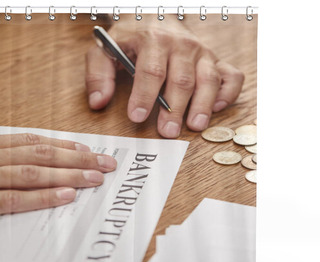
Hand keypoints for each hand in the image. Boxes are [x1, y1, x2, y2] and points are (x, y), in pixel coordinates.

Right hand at [0, 133, 116, 214]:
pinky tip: (68, 195)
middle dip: (77, 158)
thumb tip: (53, 164)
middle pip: (40, 155)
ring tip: (95, 178)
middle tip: (105, 164)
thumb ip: (14, 162)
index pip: (31, 142)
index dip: (62, 145)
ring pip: (33, 173)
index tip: (88, 149)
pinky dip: (43, 196)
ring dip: (68, 175)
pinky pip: (15, 200)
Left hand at [85, 15, 243, 137]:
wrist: (156, 17)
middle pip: (181, 79)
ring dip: (202, 105)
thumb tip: (98, 103)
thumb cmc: (132, 38)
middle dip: (174, 109)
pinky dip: (227, 93)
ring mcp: (202, 53)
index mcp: (153, 39)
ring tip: (194, 126)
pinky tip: (215, 108)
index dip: (144, 96)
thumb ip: (98, 74)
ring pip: (208, 80)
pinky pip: (231, 76)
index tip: (136, 117)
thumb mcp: (106, 49)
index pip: (151, 71)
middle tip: (167, 132)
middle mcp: (181, 44)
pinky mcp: (215, 61)